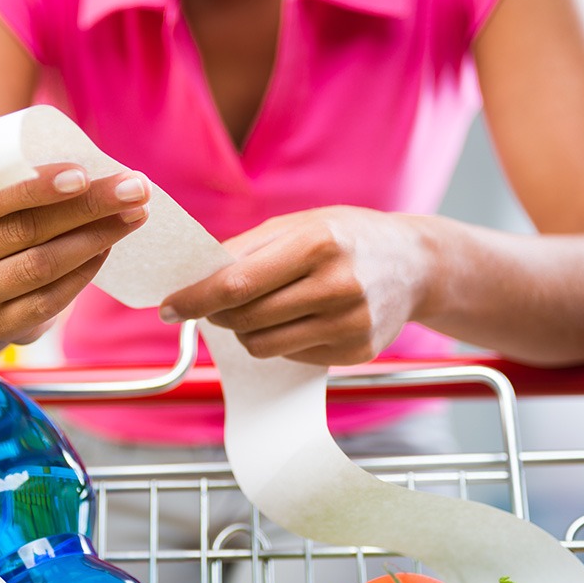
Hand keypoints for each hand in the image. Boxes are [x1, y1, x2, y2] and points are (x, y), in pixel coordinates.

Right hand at [0, 164, 149, 342]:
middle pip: (26, 230)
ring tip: (133, 215)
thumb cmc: (0, 224)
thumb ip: (26, 179)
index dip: (37, 188)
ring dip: (96, 238)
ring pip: (42, 265)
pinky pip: (50, 300)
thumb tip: (100, 166)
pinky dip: (85, 272)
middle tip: (134, 189)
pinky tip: (107, 249)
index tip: (85, 174)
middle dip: (88, 207)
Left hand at [159, 207, 430, 365]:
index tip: (167, 307)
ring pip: (263, 345)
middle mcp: (338, 286)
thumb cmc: (346, 237)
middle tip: (214, 304)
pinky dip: (280, 340)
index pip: (237, 284)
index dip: (194, 299)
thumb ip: (245, 249)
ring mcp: (351, 324)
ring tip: (259, 308)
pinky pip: (290, 357)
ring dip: (245, 330)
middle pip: (246, 318)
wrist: (416, 263)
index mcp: (318, 244)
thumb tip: (193, 277)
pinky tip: (298, 318)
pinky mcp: (357, 352)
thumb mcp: (298, 225)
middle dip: (218, 314)